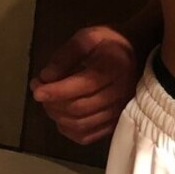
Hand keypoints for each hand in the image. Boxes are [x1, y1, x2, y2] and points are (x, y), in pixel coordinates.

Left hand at [30, 25, 139, 145]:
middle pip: (78, 109)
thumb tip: (45, 77)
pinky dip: (69, 131)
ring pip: (81, 124)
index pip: (82, 87)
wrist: (138, 52)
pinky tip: (62, 118)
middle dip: (52, 103)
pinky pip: (88, 136)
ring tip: (50, 103)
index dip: (56, 91)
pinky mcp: (115, 122)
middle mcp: (118, 94)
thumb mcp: (87, 38)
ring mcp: (118, 111)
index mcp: (113, 69)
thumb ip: (65, 55)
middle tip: (40, 92)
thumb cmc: (110, 43)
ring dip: (58, 117)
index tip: (36, 89)